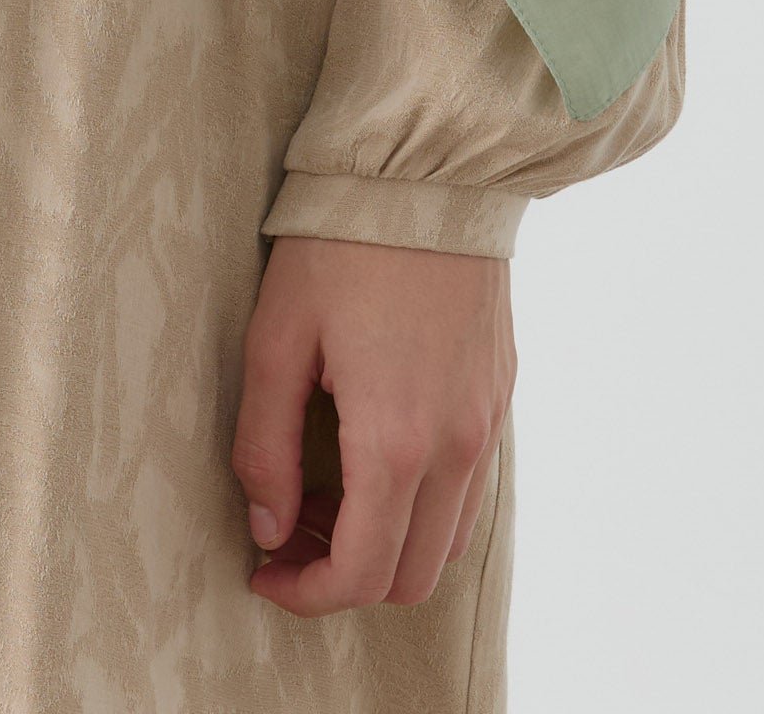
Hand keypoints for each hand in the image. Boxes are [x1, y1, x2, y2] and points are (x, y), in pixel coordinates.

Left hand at [233, 233, 513, 613]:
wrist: (427, 170)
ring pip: (449, 540)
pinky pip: (470, 488)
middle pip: (411, 576)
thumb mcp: (275, 337)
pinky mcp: (501, 394)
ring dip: (388, 544)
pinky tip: (374, 455)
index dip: (306, 594)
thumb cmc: (339, 244)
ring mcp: (488, 422)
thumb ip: (264, 445)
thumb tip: (267, 527)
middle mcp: (457, 446)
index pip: (360, 572)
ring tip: (327, 495)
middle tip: (288, 532)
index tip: (263, 573)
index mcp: (396, 440)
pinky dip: (424, 505)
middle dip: (344, 577)